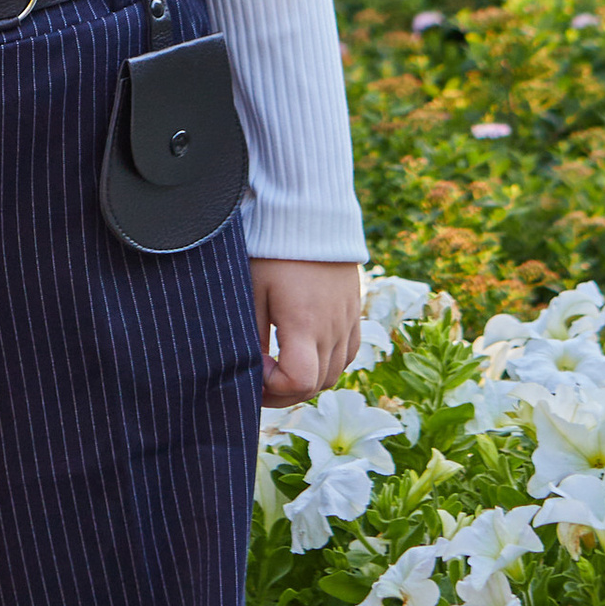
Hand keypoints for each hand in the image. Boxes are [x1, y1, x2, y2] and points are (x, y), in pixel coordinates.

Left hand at [250, 258, 363, 405]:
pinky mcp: (353, 311)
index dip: (272, 386)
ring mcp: (347, 321)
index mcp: (305, 323)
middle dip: (283, 392)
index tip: (255, 366)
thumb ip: (251, 335)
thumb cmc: (273, 250)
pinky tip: (304, 352)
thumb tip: (251, 372)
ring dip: (305, 381)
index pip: (299, 382)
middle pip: (315, 386)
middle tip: (257, 379)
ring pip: (333, 375)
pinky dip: (327, 365)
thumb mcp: (252, 291)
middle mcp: (332, 328)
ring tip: (278, 367)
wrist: (310, 213)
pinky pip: (347, 354)